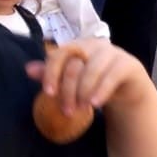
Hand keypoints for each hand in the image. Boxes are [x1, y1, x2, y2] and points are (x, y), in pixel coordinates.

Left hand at [26, 38, 147, 118]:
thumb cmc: (97, 81)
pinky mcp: (129, 64)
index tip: (48, 93)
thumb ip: (53, 74)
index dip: (51, 73)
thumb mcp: (73, 80)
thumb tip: (28, 69)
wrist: (128, 87)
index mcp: (79, 46)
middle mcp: (96, 45)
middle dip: (68, 90)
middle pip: (75, 65)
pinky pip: (112, 76)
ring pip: (92, 70)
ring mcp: (114, 53)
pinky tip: (95, 104)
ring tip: (82, 110)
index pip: (59, 54)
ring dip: (84, 92)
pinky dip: (101, 91)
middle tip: (67, 111)